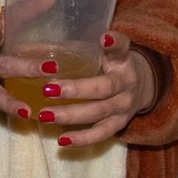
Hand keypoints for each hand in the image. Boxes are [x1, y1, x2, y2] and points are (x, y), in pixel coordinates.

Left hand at [29, 31, 157, 147]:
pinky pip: (101, 134)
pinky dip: (81, 139)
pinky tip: (61, 140)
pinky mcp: (120, 125)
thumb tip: (36, 43)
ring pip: (99, 113)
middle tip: (47, 89)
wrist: (141, 87)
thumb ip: (80, 46)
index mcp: (123, 59)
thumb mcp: (104, 50)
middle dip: (75, 90)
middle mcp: (126, 83)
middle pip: (103, 88)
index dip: (114, 42)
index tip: (103, 37)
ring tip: (45, 115)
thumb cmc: (111, 64)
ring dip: (71, 116)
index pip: (121, 48)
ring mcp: (124, 107)